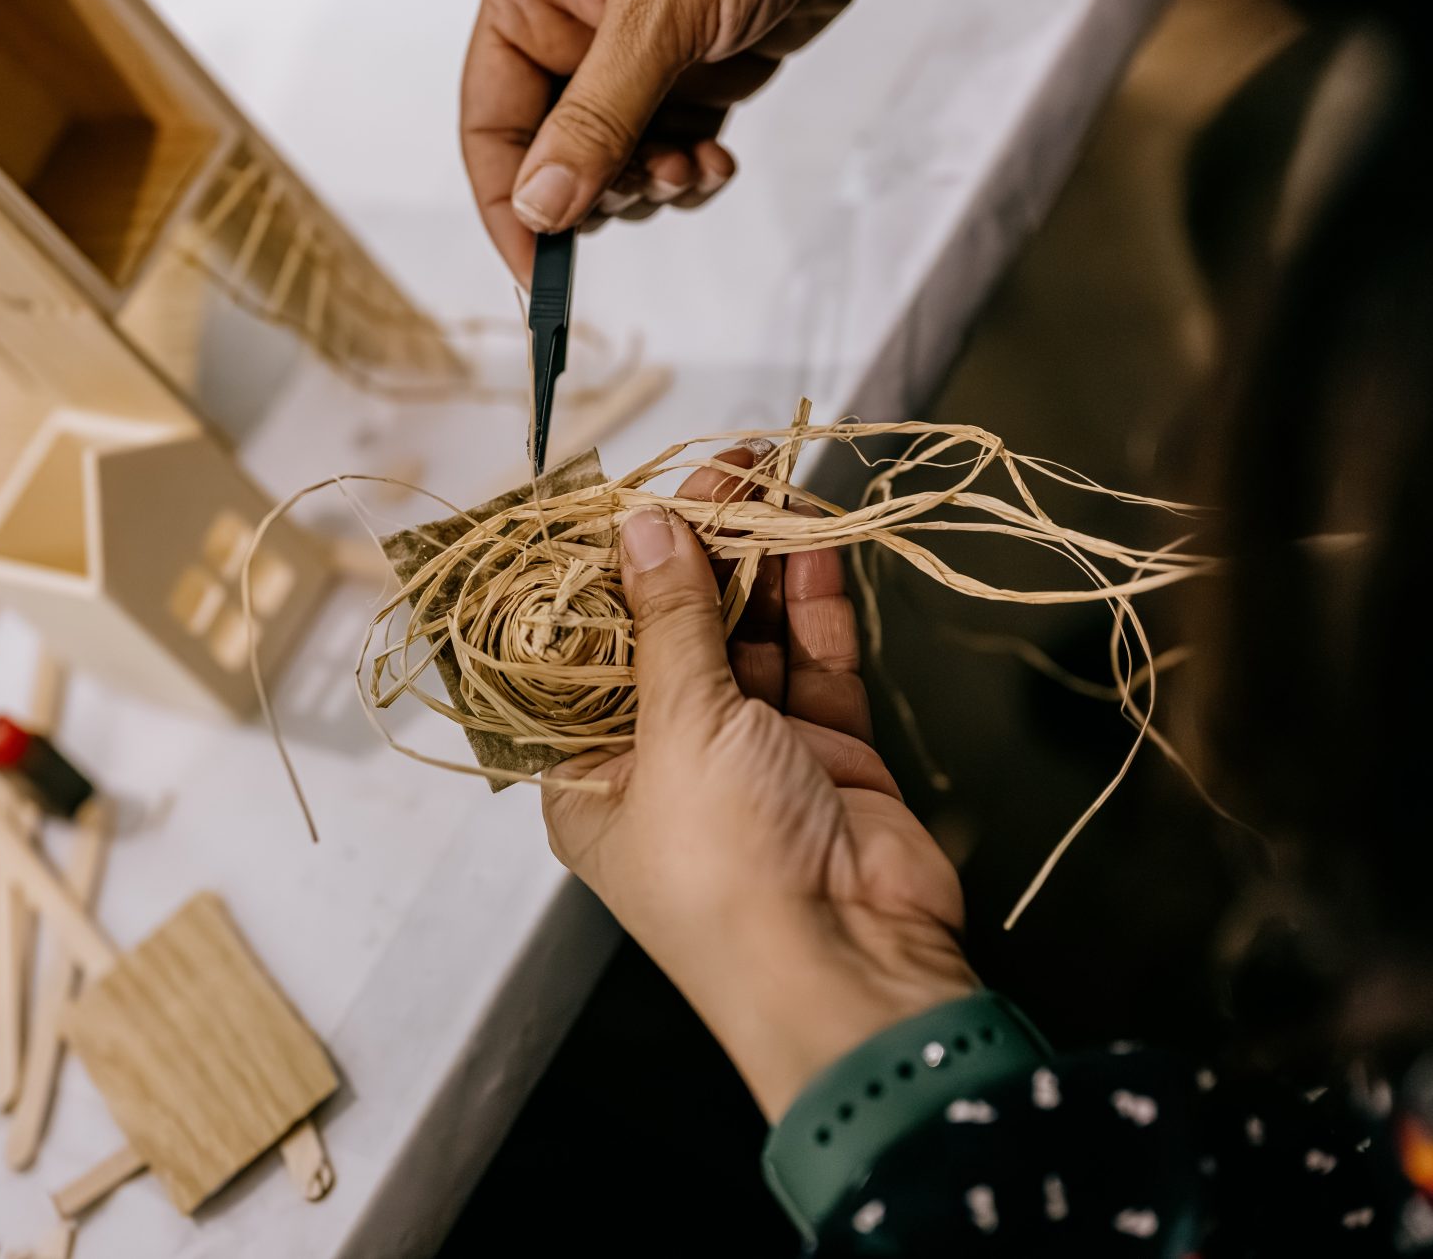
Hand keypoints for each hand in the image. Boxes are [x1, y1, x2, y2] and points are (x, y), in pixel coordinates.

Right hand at [460, 0, 1047, 277]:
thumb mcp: (660, 11)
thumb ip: (597, 121)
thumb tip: (538, 209)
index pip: (491, 122)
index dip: (509, 203)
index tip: (541, 274)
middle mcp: (573, 22)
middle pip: (553, 156)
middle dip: (599, 192)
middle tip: (652, 185)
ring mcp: (639, 47)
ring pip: (617, 163)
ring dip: (653, 186)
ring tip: (695, 167)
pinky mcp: (699, 64)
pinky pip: (673, 148)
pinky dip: (692, 170)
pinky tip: (719, 159)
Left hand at [545, 447, 976, 1117]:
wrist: (850, 966)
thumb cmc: (726, 870)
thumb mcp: (678, 728)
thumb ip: (668, 620)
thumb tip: (644, 527)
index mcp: (588, 774)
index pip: (582, 651)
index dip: (603, 572)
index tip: (625, 494)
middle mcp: (662, 762)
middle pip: (669, 633)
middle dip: (695, 551)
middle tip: (724, 467)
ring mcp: (748, 758)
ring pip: (745, 640)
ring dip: (758, 565)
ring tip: (772, 481)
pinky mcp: (825, 755)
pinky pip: (813, 666)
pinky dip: (814, 607)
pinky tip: (815, 543)